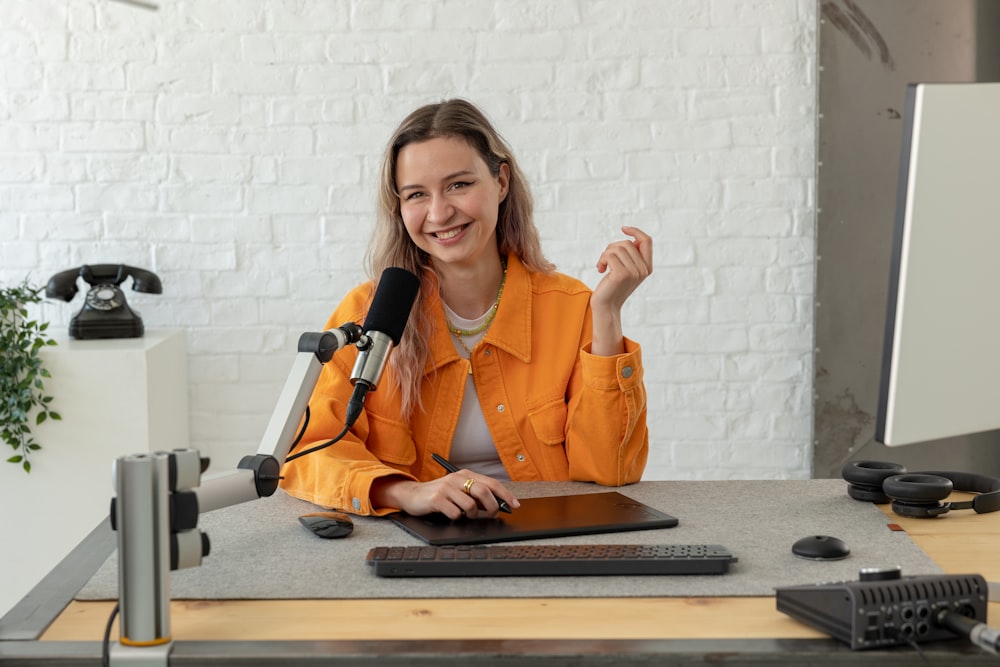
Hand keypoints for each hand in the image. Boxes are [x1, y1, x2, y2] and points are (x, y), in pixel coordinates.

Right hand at [372, 472, 518, 519]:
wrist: (411, 495)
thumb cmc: (438, 495)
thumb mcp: (458, 491)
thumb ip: (475, 495)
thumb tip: (496, 505)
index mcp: (465, 474)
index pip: (492, 483)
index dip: (506, 495)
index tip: (515, 505)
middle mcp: (457, 478)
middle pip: (484, 492)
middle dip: (493, 506)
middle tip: (493, 514)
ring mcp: (447, 488)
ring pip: (471, 505)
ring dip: (471, 514)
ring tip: (464, 514)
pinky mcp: (437, 499)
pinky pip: (455, 513)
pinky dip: (456, 517)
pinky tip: (450, 514)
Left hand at [592, 226, 652, 312]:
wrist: (606, 306)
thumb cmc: (612, 286)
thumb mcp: (625, 269)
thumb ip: (631, 255)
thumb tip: (632, 238)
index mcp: (647, 267)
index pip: (647, 241)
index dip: (636, 231)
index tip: (623, 229)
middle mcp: (643, 270)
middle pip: (627, 243)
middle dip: (612, 248)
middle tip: (605, 260)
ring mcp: (634, 272)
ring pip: (617, 248)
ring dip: (605, 254)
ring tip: (602, 265)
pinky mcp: (622, 274)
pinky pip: (609, 255)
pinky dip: (601, 260)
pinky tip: (600, 269)